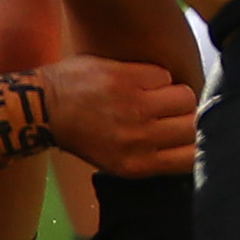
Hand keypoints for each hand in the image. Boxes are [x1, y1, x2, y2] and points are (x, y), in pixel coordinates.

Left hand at [32, 55, 198, 178]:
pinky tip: (135, 81)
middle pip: (193, 124)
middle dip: (186, 117)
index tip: (190, 136)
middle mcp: (140, 138)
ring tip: (154, 94)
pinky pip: (163, 75)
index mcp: (136, 164)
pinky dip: (154, 76)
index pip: (193, 156)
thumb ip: (153, 157)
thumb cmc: (80, 135)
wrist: (42, 106)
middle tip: (169, 113)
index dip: (197, 144)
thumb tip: (192, 146)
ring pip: (185, 96)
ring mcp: (135, 106)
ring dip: (174, 94)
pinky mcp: (128, 77)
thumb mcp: (116, 160)